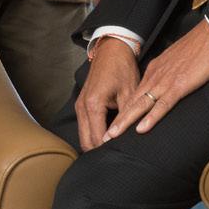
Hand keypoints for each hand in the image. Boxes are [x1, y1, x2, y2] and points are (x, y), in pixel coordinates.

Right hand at [75, 36, 138, 151]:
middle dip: (99, 152)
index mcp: (93, 105)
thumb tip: (129, 136)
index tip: (121, 158)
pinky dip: (92, 135)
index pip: (97, 139)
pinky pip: (84, 126)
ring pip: (83, 136)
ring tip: (113, 151)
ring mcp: (79, 105)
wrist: (111, 49)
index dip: (108, 151)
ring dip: (95, 144)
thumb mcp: (129, 92)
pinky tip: (107, 137)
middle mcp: (82, 107)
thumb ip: (127, 116)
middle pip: (86, 142)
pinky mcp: (81, 104)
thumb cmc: (122, 68)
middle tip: (118, 158)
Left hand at [103, 18, 208, 141]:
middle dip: (118, 119)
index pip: (136, 93)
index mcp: (155, 70)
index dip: (124, 109)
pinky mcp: (179, 86)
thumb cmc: (199, 48)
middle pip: (132, 101)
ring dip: (126, 121)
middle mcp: (155, 76)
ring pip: (141, 105)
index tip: (115, 122)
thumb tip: (167, 83)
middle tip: (105, 135)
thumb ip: (169, 72)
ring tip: (112, 136)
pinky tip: (141, 129)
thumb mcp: (177, 60)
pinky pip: (162, 105)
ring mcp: (165, 81)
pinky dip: (151, 118)